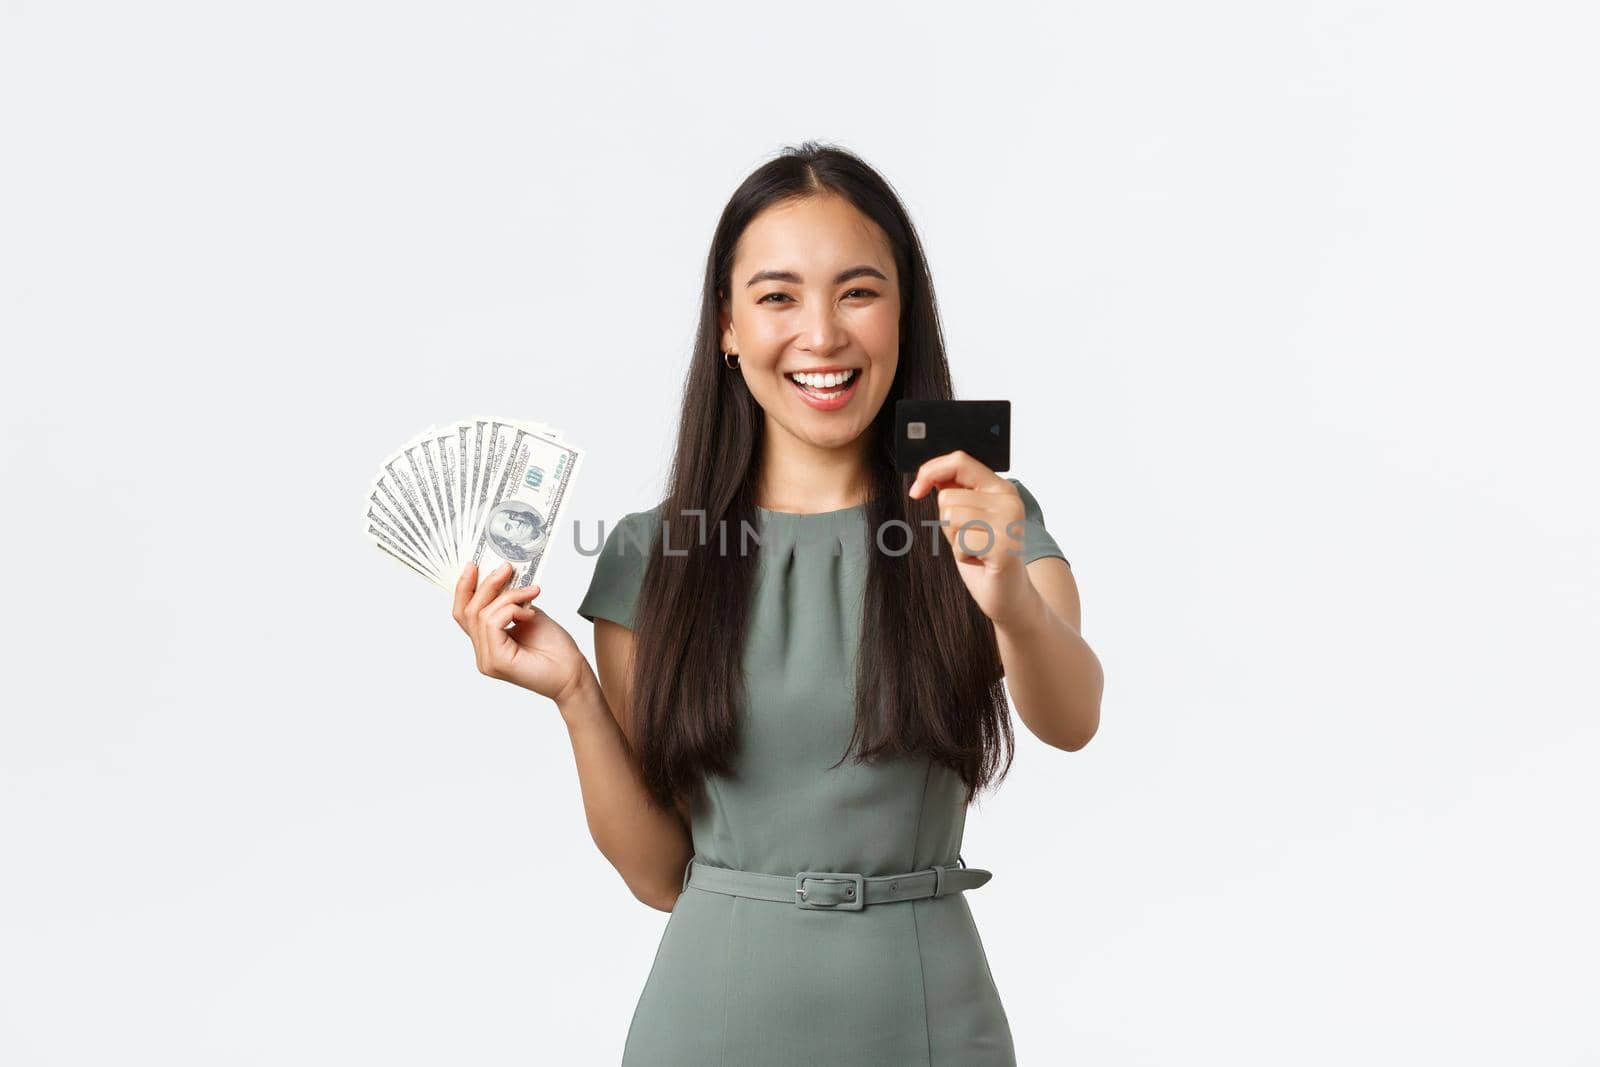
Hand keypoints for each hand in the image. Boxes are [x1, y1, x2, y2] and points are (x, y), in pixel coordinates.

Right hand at [452, 561, 589, 703]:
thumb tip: (500, 577)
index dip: (464, 588)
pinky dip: (511, 610)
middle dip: (487, 585)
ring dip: (508, 596)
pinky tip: (529, 614)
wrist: (572, 673)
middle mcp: (482, 653)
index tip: (473, 565)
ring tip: (531, 593)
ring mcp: (486, 660)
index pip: (463, 614)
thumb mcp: (528, 615)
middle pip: (468, 611)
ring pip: (481, 615)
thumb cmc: (555, 649)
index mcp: (487, 643)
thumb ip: (510, 602)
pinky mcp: (496, 661)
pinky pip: (492, 624)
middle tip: (506, 568)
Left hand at [907, 450, 1039, 627]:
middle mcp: (1009, 501)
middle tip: (970, 539)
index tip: (916, 491)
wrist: (1009, 594)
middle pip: (948, 497)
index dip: (930, 471)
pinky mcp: (1004, 547)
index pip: (960, 460)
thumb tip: (929, 474)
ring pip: (951, 517)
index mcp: (1001, 488)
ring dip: (955, 540)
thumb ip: (956, 492)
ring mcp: (1009, 523)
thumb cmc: (984, 556)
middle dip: (947, 523)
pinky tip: (981, 562)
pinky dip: (963, 556)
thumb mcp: (968, 518)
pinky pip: (960, 542)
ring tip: (975, 550)